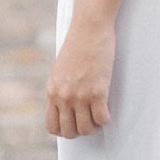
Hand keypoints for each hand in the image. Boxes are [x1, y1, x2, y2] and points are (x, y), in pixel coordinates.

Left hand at [45, 12, 115, 138]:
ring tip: (99, 116)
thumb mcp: (61, 69)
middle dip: (80, 131)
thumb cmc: (78, 43)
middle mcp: (64, 96)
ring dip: (94, 126)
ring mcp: (80, 96)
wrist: (89, 27)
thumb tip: (68, 103)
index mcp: (53, 91)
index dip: (64, 130)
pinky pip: (102, 118)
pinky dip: (105, 118)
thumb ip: (61, 87)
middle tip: (89, 121)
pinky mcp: (97, 91)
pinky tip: (107, 110)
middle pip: (69, 132)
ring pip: (86, 128)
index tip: (74, 124)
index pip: (52, 126)